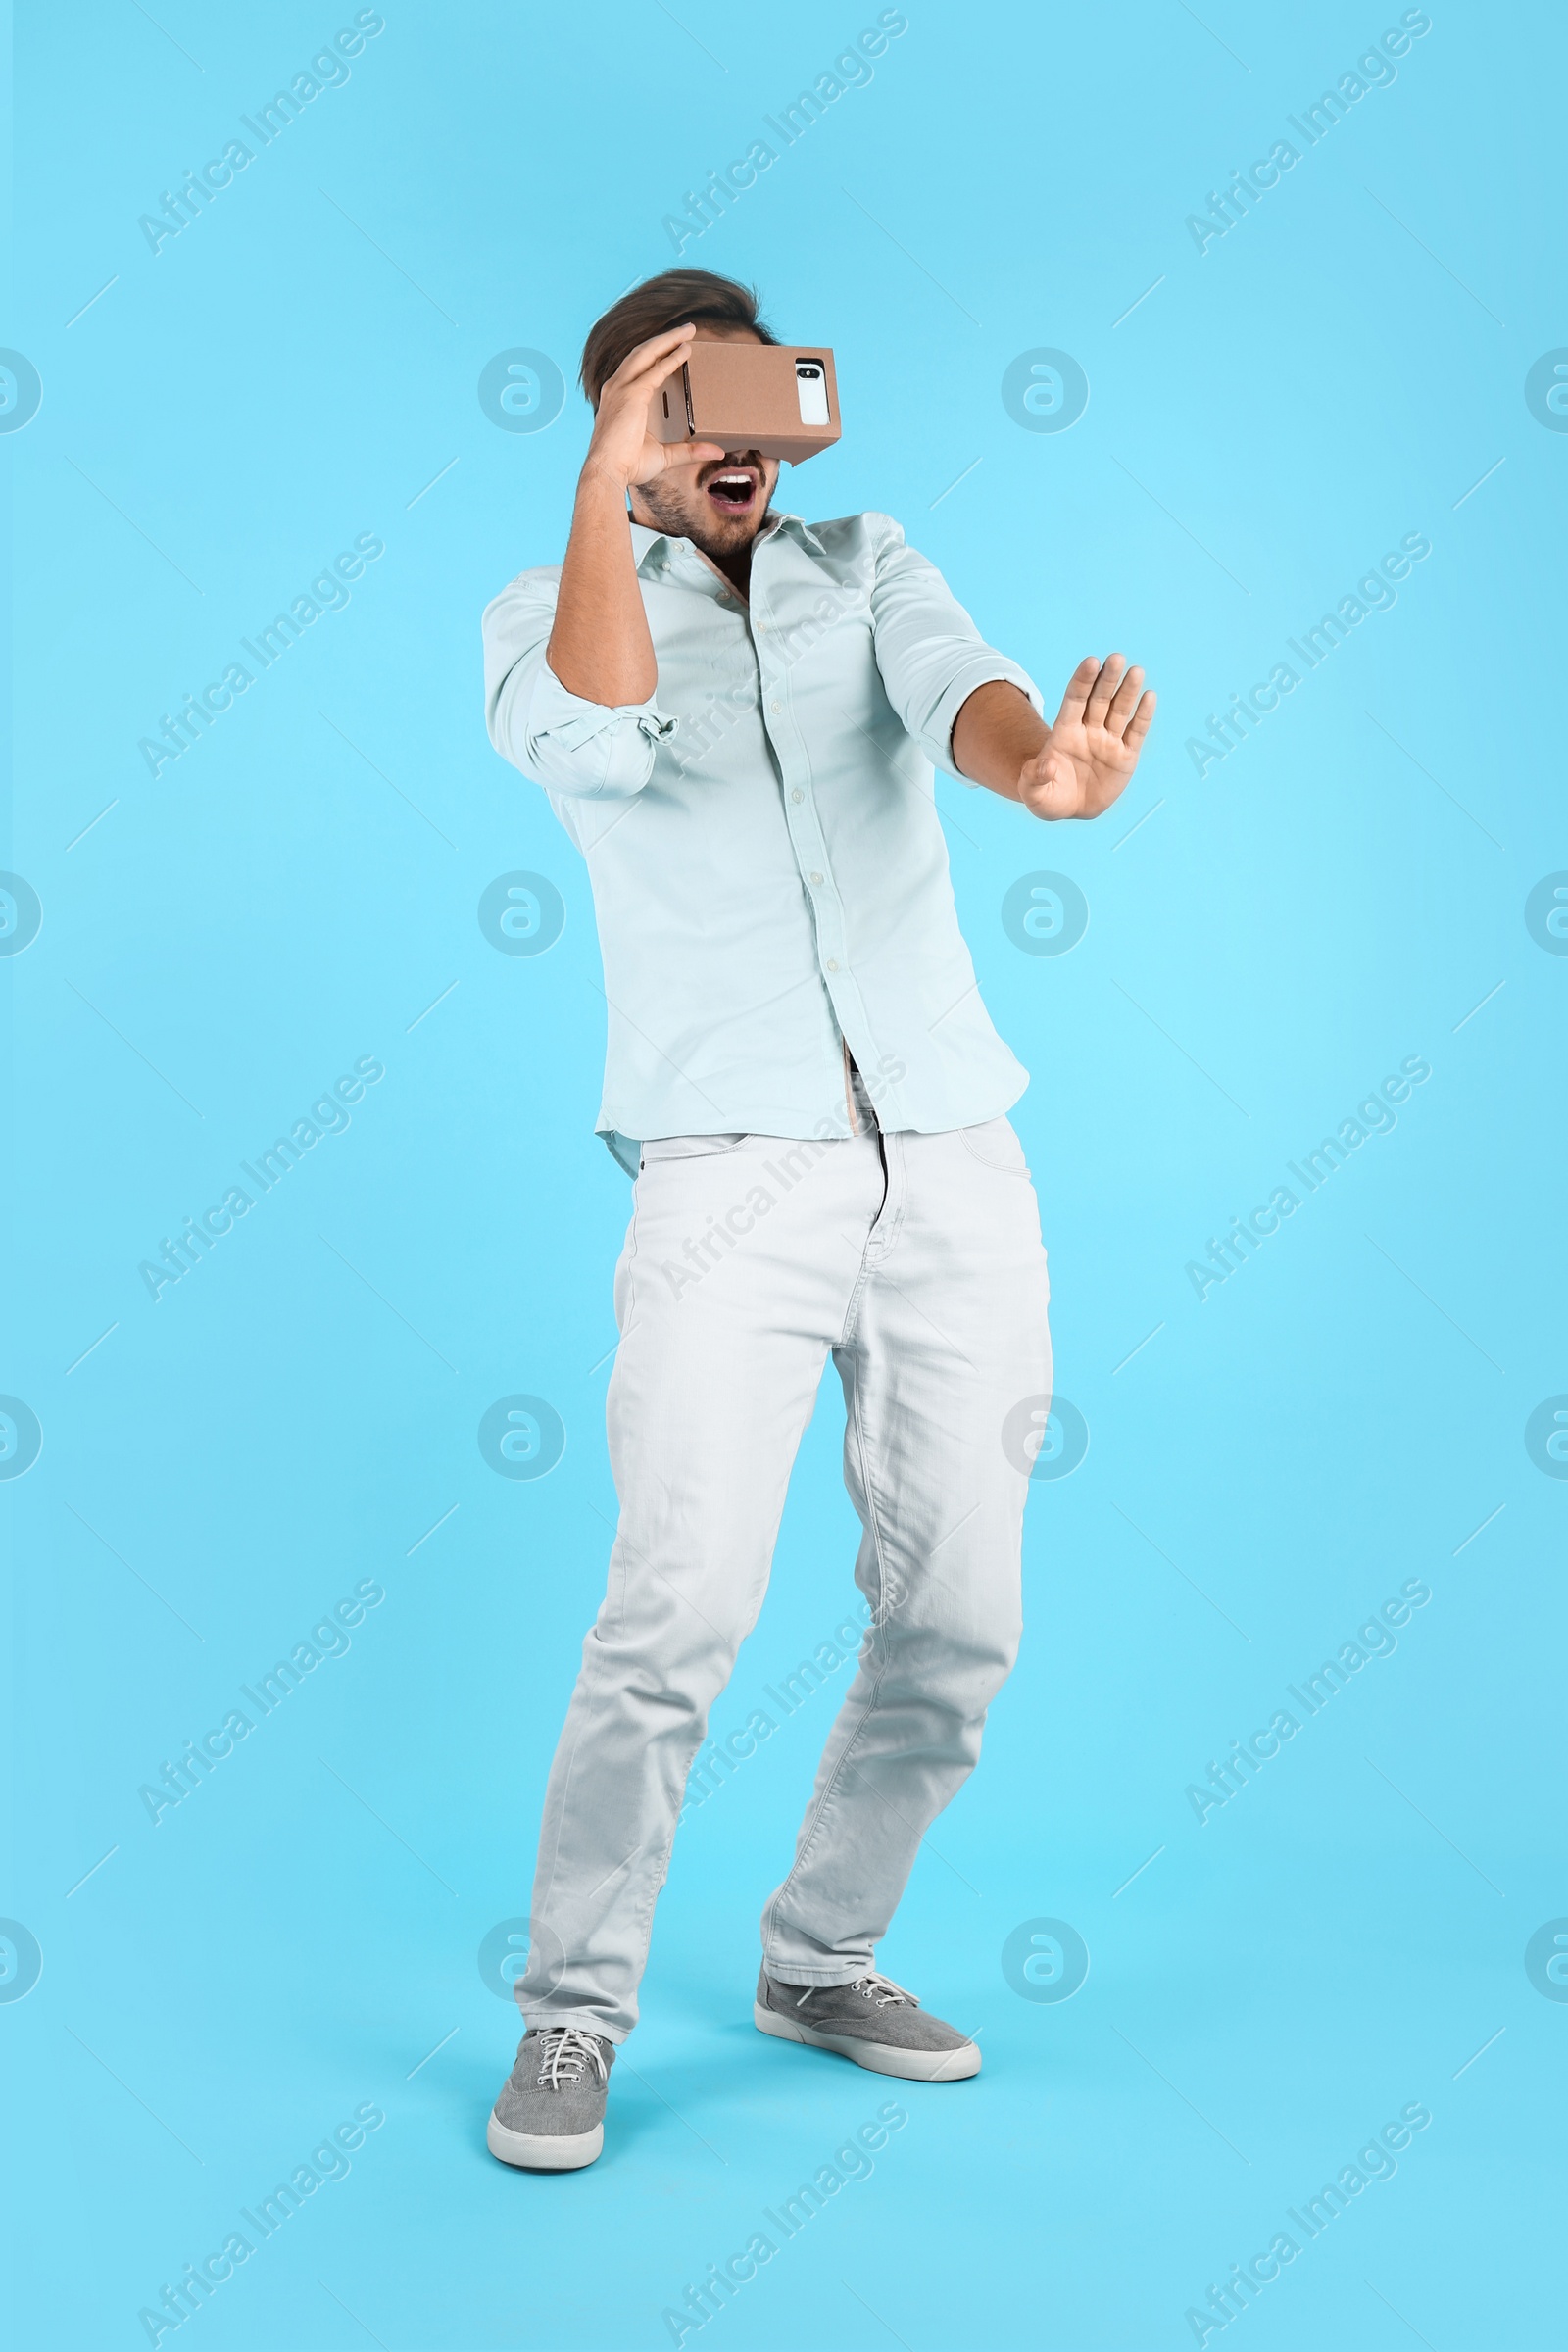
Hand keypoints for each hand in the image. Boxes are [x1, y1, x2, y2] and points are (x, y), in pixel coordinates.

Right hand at [580, 325, 723, 495]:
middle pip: (642, 353)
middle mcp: (617, 387)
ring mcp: (622, 388)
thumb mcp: (664, 456)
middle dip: (664, 339)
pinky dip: (671, 358)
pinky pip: (655, 370)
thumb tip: (717, 451)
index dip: (655, 355)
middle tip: (686, 330)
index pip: (638, 367)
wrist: (607, 472)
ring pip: (647, 353)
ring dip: (668, 340)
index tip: (673, 347)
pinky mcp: (632, 394)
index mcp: (619, 398)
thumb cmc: (627, 466)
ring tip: (688, 331)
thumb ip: (689, 451)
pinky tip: (685, 351)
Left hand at [1018, 654, 1155, 819]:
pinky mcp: (1125, 756)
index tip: (1091, 662)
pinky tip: (1149, 697)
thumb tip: (1046, 764)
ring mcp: (1108, 742)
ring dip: (1127, 691)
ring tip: (1136, 671)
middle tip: (1116, 658)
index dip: (1082, 681)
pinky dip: (1143, 716)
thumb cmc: (1048, 797)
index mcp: (1064, 733)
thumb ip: (1035, 777)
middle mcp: (1088, 731)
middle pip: (1098, 700)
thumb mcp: (1034, 793)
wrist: (1070, 809)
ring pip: (1119, 711)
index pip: (1074, 700)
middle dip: (1107, 679)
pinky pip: (1135, 733)